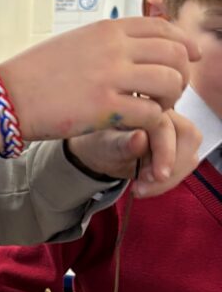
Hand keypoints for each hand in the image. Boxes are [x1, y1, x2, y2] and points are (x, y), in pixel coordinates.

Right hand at [0, 18, 199, 141]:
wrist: (7, 98)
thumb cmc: (35, 74)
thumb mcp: (76, 43)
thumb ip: (108, 41)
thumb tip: (138, 43)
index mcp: (107, 29)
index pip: (164, 28)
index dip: (183, 44)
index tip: (188, 58)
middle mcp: (113, 48)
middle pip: (174, 54)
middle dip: (181, 74)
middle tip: (170, 91)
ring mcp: (111, 78)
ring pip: (170, 83)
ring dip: (170, 99)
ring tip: (157, 108)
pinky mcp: (106, 110)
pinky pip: (151, 113)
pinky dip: (153, 120)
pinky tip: (140, 123)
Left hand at [65, 109, 200, 196]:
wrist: (101, 153)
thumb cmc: (101, 144)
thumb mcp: (104, 146)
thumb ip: (122, 143)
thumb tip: (140, 138)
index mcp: (145, 103)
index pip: (168, 126)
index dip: (166, 152)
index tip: (158, 176)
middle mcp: (166, 111)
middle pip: (188, 137)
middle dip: (171, 167)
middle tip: (145, 185)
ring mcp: (176, 128)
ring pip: (190, 152)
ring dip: (171, 176)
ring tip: (142, 187)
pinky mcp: (180, 145)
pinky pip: (186, 162)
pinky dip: (171, 179)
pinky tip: (149, 185)